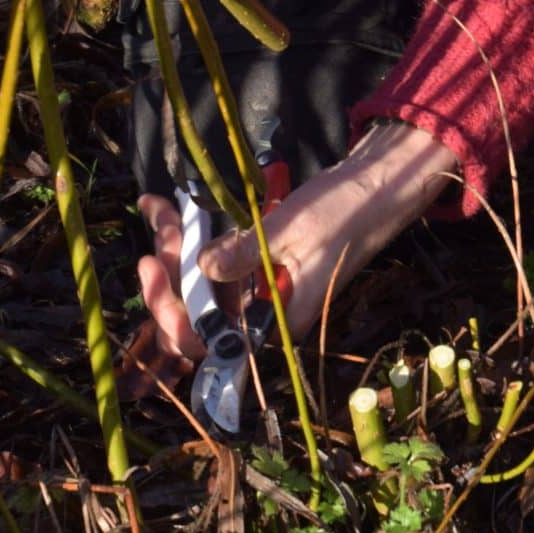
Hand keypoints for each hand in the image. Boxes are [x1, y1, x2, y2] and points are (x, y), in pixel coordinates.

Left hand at [136, 122, 461, 359]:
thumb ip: (246, 252)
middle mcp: (262, 318)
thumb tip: (203, 267)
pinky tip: (168, 207)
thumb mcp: (292, 230)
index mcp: (277, 324)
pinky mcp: (256, 269)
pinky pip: (213, 264)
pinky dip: (191, 238)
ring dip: (176, 251)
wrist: (378, 190)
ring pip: (200, 288)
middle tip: (163, 228)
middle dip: (170, 276)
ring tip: (162, 209)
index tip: (156, 267)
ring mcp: (257, 293)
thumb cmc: (345, 213)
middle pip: (196, 317)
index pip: (209, 342)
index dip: (173, 314)